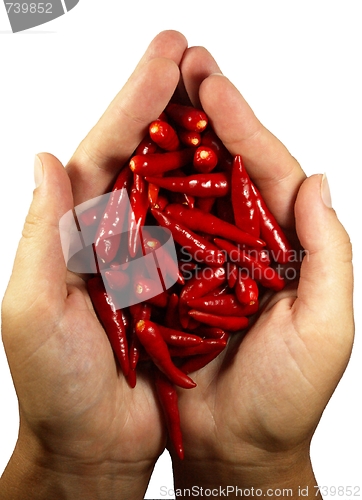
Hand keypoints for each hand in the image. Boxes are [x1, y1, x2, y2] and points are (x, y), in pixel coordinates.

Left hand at [0, 30, 187, 499]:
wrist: (96, 438)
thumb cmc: (59, 385)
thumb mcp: (35, 311)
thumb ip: (44, 237)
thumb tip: (46, 158)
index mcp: (75, 230)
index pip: (105, 151)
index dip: (134, 102)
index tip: (165, 59)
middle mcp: (112, 233)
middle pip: (143, 155)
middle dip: (166, 102)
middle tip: (193, 54)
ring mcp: (149, 254)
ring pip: (176, 185)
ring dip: (196, 139)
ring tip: (218, 92)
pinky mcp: (179, 282)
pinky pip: (201, 232)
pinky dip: (217, 198)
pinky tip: (234, 166)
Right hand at [171, 47, 353, 495]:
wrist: (236, 444)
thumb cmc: (284, 396)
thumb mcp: (325, 326)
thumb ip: (328, 252)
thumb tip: (317, 180)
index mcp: (285, 245)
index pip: (266, 169)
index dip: (240, 122)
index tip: (210, 82)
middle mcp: (244, 243)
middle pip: (226, 167)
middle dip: (205, 114)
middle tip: (182, 64)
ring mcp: (203, 259)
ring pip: (188, 189)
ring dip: (173, 142)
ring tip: (154, 94)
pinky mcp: (170, 281)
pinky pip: (157, 230)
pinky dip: (147, 195)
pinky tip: (132, 160)